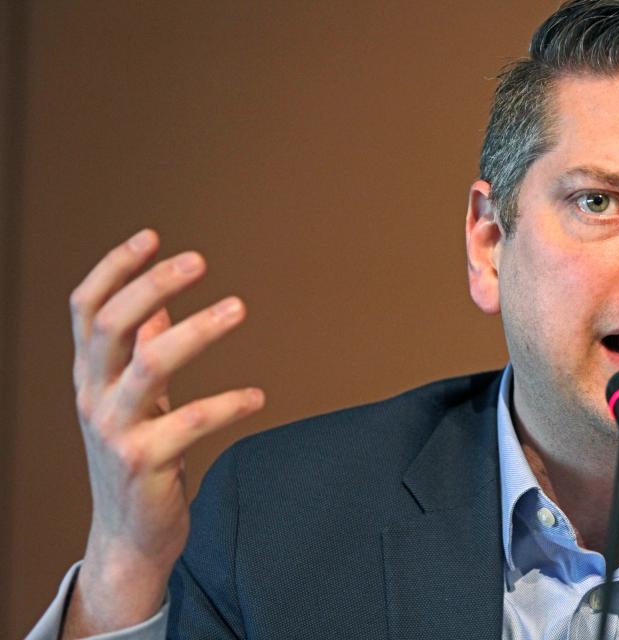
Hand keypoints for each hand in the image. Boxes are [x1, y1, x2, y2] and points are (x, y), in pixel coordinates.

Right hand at [62, 229, 264, 636]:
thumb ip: (140, 349)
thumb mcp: (131, 398)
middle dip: (153, 285)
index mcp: (89, 375)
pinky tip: (258, 396)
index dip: (114, 268)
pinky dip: (228, 404)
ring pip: (148, 365)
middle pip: (111, 326)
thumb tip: (160, 299)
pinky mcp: (144, 463)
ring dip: (195, 331)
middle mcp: (92, 397)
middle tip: (199, 260)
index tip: (152, 235)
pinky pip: (190, 423)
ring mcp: (114, 431)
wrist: (128, 534)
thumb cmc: (136, 456)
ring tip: (238, 307)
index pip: (86, 308)